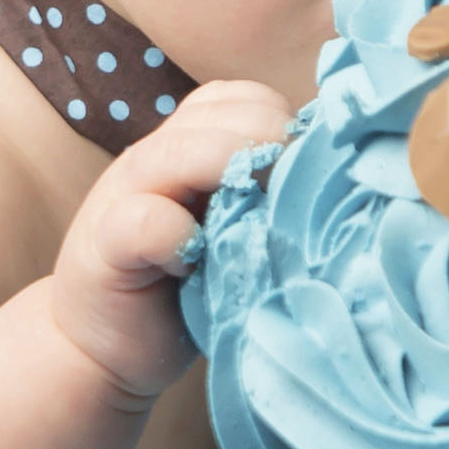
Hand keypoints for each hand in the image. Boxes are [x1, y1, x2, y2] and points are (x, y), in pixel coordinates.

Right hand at [50, 80, 289, 409]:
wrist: (106, 350)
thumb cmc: (185, 291)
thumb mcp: (232, 234)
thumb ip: (265, 202)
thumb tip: (343, 188)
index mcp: (188, 144)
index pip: (247, 98)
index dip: (285, 123)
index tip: (310, 170)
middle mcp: (154, 157)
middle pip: (222, 110)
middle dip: (270, 140)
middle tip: (292, 194)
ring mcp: (122, 196)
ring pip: (178, 150)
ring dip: (228, 168)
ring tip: (253, 214)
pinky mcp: (105, 249)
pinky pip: (143, 220)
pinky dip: (175, 233)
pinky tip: (194, 260)